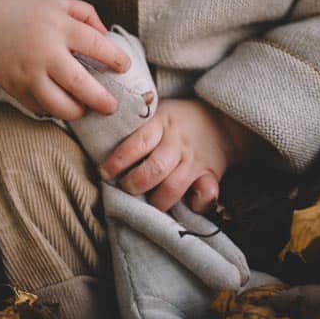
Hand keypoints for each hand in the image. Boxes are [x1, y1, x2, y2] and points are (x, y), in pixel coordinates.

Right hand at [0, 0, 130, 120]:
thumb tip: (108, 39)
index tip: (124, 67)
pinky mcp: (15, 88)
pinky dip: (53, 110)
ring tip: (84, 108)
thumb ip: (87, 15)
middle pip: (79, 84)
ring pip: (58, 105)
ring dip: (77, 111)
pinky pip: (40, 108)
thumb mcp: (59, 1)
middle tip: (112, 107)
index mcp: (59, 26)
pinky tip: (61, 104)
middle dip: (101, 100)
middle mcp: (44, 51)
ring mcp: (28, 73)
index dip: (116, 59)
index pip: (96, 45)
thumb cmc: (27, 10)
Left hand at [99, 99, 238, 212]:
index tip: (104, 173)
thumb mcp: (157, 112)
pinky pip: (206, 194)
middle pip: (155, 168)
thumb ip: (136, 128)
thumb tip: (98, 145)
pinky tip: (186, 206)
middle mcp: (177, 142)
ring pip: (174, 186)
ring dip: (156, 201)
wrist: (221, 120)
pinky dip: (196, 205)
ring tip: (147, 205)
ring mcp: (195, 159)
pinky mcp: (211, 174)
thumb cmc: (176, 121)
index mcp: (161, 123)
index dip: (118, 160)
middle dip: (134, 184)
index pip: (138, 142)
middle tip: (126, 189)